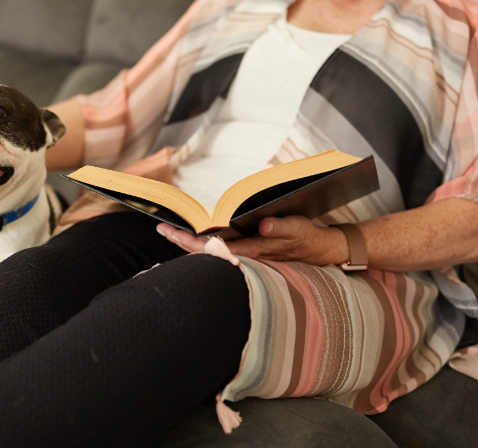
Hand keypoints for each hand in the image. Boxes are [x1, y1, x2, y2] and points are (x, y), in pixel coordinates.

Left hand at [158, 216, 348, 265]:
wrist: (320, 251)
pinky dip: (204, 242)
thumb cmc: (307, 239)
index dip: (190, 241)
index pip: (213, 248)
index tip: (171, 231)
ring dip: (190, 242)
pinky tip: (194, 236)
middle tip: (161, 227)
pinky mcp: (246, 253)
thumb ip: (281, 228)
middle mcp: (243, 256)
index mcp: (251, 251)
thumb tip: (263, 226)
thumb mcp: (298, 229)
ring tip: (170, 230)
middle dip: (181, 241)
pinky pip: (219, 249)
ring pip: (210, 252)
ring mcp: (243, 256)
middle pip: (205, 252)